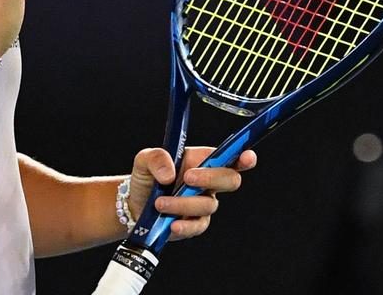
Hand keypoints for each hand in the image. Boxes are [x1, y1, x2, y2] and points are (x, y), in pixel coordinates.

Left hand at [126, 146, 256, 239]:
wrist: (134, 204)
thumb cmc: (146, 178)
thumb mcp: (144, 160)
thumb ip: (156, 158)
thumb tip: (169, 174)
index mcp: (200, 160)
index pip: (229, 156)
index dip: (243, 156)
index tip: (247, 157)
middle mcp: (207, 182)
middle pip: (230, 180)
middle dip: (212, 178)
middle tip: (187, 179)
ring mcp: (203, 203)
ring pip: (209, 204)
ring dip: (184, 203)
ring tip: (160, 203)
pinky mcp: (195, 223)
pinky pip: (199, 225)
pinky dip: (186, 225)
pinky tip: (171, 224)